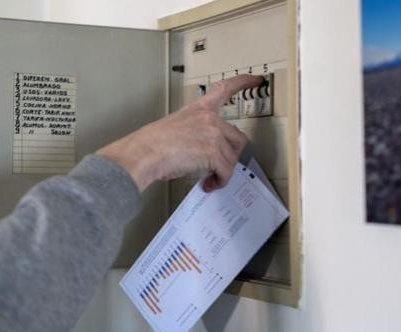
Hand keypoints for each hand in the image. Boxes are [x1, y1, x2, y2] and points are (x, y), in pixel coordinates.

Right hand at [96, 74, 262, 191]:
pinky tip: (209, 184)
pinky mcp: (213, 152)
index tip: (256, 78)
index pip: (224, 89)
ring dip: (222, 172)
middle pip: (237, 138)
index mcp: (199, 109)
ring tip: (209, 178)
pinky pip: (226, 171)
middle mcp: (209, 119)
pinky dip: (219, 181)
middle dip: (230, 155)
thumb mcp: (175, 126)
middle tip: (218, 167)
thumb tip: (202, 152)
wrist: (144, 153)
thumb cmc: (151, 144)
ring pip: (231, 158)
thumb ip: (195, 132)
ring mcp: (213, 134)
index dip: (243, 82)